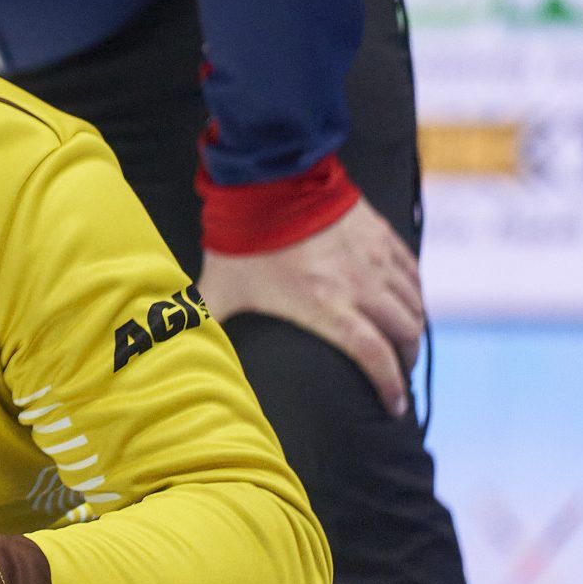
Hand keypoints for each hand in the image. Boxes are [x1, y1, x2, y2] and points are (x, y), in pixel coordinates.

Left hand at [200, 193, 423, 415]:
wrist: (268, 176)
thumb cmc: (242, 239)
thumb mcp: (220, 287)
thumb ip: (201, 320)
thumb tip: (168, 344)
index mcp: (326, 305)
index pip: (373, 355)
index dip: (390, 385)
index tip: (395, 407)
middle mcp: (359, 284)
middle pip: (404, 332)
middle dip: (406, 361)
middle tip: (398, 376)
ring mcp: (375, 258)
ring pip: (414, 303)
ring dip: (414, 329)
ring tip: (405, 345)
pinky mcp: (381, 234)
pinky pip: (411, 272)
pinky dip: (414, 294)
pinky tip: (407, 304)